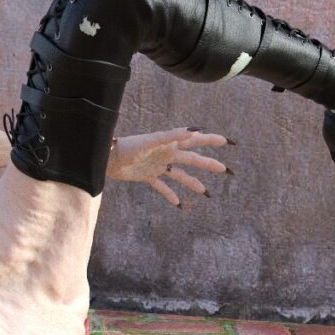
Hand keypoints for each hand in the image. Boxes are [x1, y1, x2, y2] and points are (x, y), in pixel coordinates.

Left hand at [107, 127, 232, 206]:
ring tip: (205, 192)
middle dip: (208, 164)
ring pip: (179, 175)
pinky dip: (170, 195)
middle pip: (192, 160)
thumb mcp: (151, 141)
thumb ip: (172, 135)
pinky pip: (162, 187)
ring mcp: (158, 166)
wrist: (107, 159)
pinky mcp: (147, 176)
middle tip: (226, 170)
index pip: (195, 141)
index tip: (227, 141)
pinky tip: (179, 204)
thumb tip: (195, 130)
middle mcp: (166, 154)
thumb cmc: (128, 147)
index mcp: (169, 143)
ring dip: (192, 183)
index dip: (210, 140)